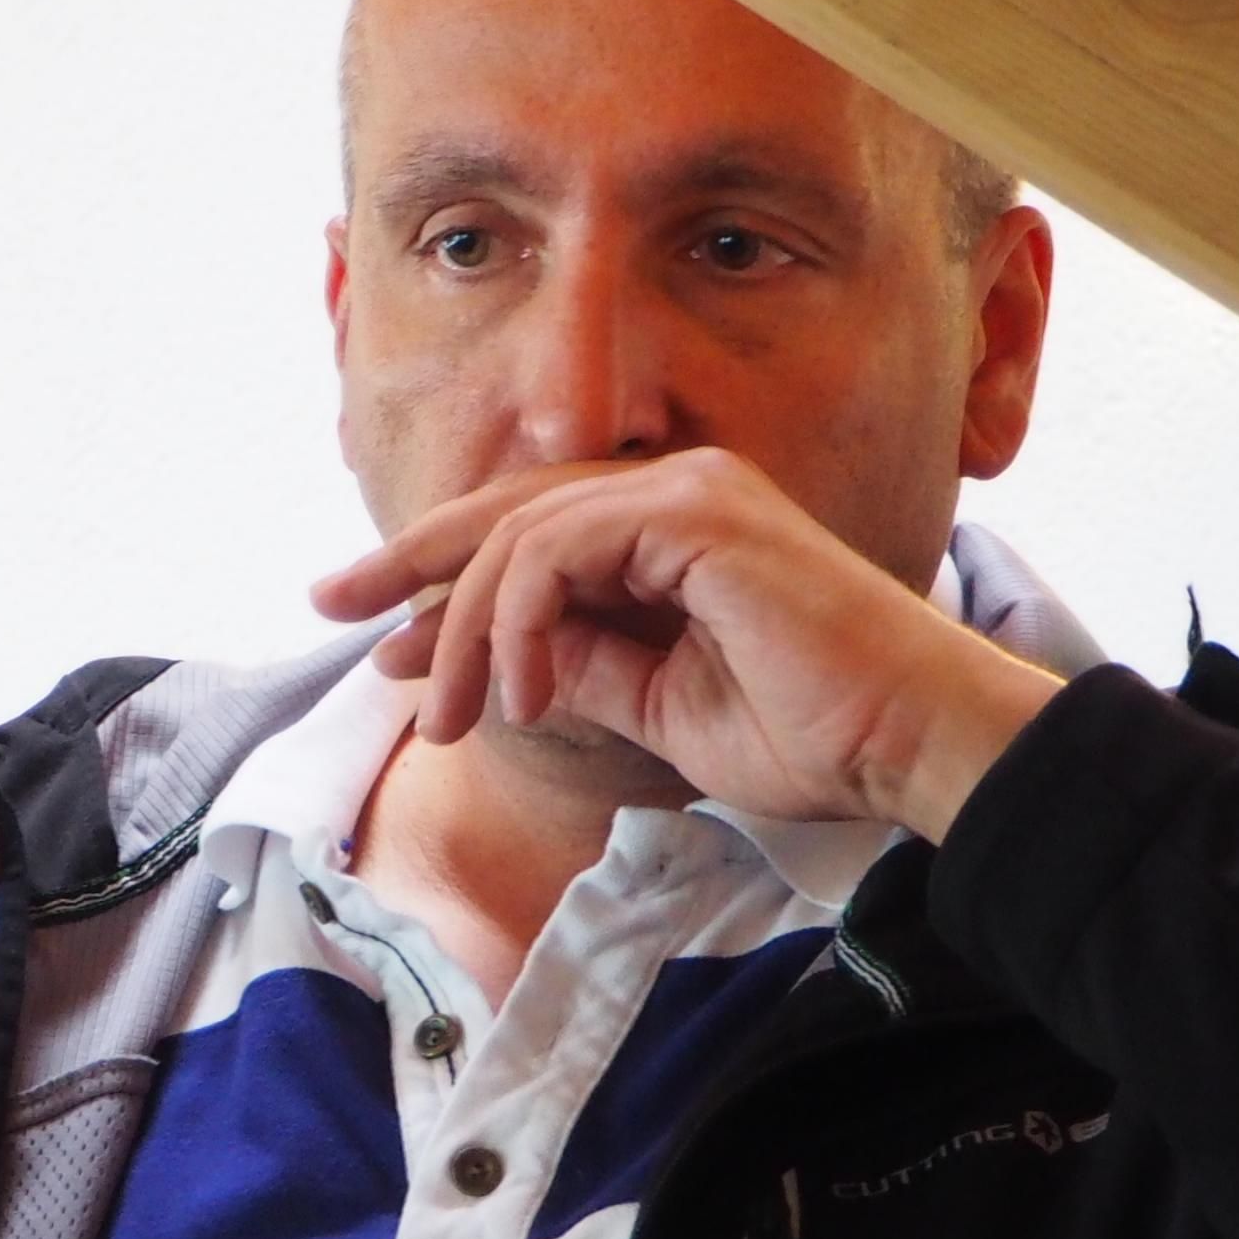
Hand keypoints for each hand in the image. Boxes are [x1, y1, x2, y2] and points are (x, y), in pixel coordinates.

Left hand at [311, 452, 1064, 838]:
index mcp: (672, 532)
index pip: (528, 536)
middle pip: (505, 512)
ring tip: (449, 717)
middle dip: (407, 563)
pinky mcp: (696, 516)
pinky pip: (556, 551)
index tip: (377, 643)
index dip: (442, 586)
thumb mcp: (656, 707)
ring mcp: (689, 494)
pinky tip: (526, 695)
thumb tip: (496, 661)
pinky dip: (520, 623)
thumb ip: (583, 664)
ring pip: (518, 538)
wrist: (905, 745)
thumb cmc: (810, 734)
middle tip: (332, 611)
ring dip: (466, 632)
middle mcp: (678, 493)